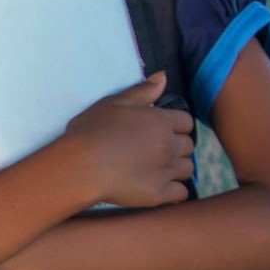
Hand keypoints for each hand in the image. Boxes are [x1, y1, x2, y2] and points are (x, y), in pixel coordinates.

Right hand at [61, 73, 193, 207]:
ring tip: (156, 168)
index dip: (174, 124)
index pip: (186, 122)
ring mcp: (167, 171)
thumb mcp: (114, 103)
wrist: (80, 165)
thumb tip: (163, 76)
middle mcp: (170, 145)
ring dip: (176, 167)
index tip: (160, 129)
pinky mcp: (160, 193)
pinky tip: (159, 186)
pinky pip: (181, 193)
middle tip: (155, 149)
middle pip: (188, 145)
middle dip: (175, 145)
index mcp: (161, 121)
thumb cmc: (92, 130)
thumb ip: (142, 91)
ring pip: (187, 169)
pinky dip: (173, 190)